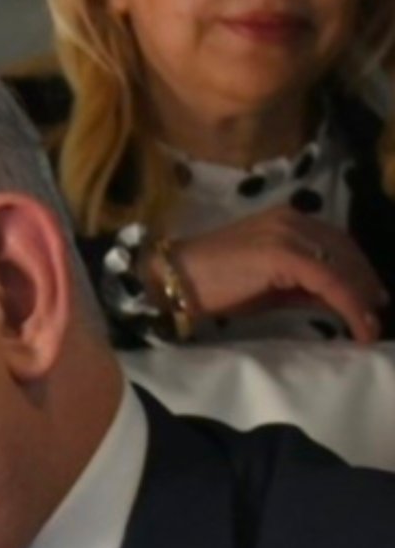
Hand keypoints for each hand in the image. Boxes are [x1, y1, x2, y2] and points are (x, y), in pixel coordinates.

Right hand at [167, 208, 387, 340]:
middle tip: (377, 312)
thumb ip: (300, 286)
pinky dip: (351, 306)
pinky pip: (330, 282)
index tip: (371, 296)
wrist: (174, 280)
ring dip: (363, 298)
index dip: (358, 269)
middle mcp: (293, 221)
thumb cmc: (210, 284)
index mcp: (286, 220)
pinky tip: (359, 326)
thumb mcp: (265, 284)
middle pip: (346, 250)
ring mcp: (289, 235)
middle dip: (366, 284)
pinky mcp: (285, 255)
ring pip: (343, 267)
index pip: (336, 241)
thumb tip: (334, 300)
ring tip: (371, 325)